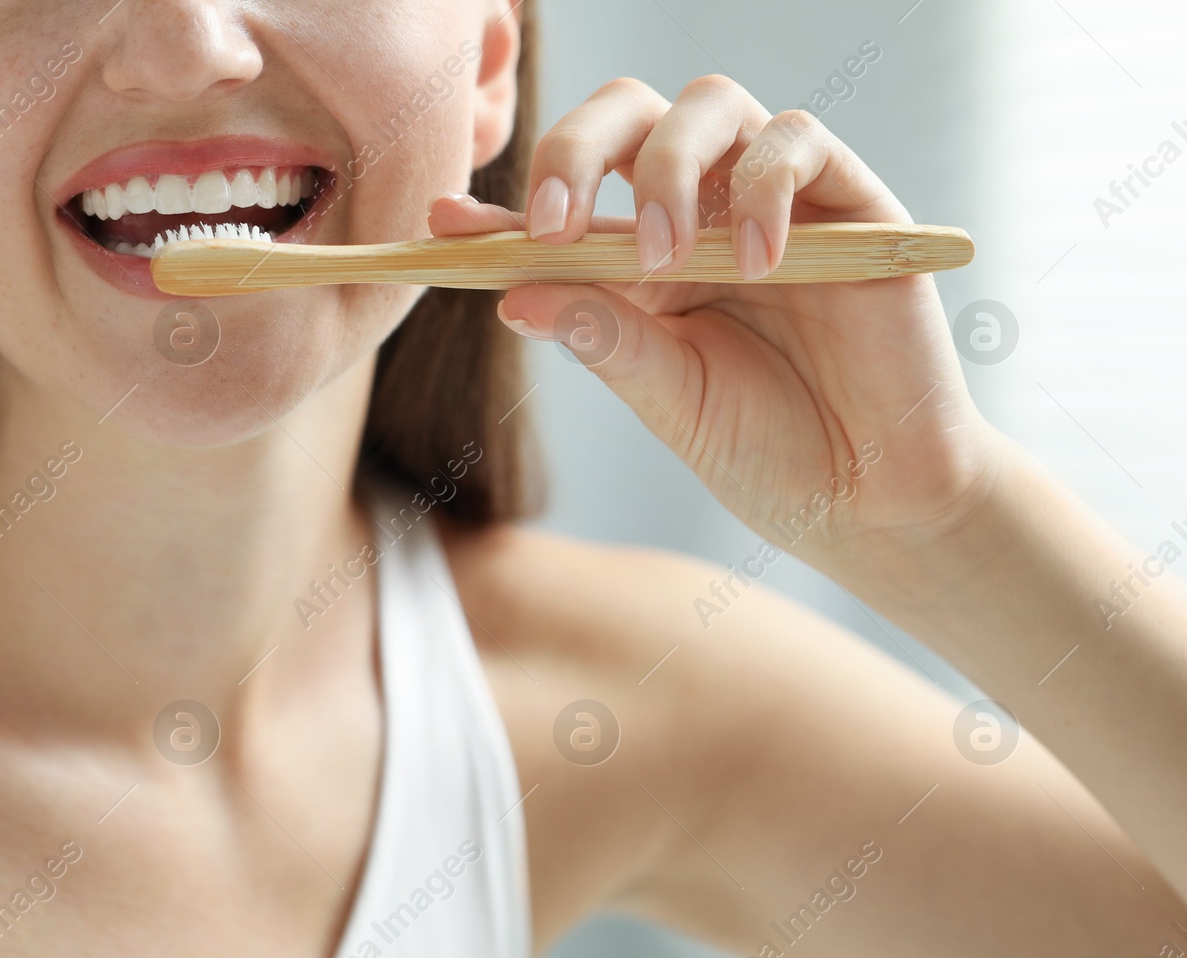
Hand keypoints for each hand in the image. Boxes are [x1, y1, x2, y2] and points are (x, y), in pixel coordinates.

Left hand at [430, 75, 1004, 571]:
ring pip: (710, 106)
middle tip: (553, 225)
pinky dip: (767, 187)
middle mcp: (703, 215)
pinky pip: (800, 142)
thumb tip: (511, 294)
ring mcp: (775, 202)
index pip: (564, 206)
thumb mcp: (666, 399)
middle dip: (575, 151)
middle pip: (629, 115)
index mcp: (643, 261)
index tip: (439, 223)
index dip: (499, 207)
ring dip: (668, 171)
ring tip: (664, 261)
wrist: (870, 500)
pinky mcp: (851, 204)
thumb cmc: (766, 452)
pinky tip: (757, 263)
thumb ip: (602, 337)